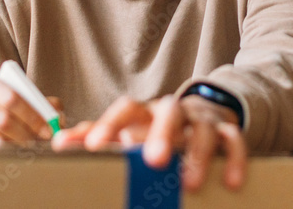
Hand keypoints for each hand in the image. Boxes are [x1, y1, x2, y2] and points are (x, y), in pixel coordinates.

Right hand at [0, 72, 62, 150]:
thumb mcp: (13, 98)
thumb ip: (39, 104)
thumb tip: (58, 118)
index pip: (13, 98)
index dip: (33, 116)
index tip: (49, 130)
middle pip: (3, 119)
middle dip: (27, 133)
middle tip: (41, 144)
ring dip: (15, 147)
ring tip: (28, 150)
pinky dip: (0, 156)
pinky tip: (9, 156)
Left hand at [52, 94, 246, 191]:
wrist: (202, 114)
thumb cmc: (154, 129)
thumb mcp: (126, 131)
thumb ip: (95, 136)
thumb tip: (57, 142)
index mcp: (145, 112)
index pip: (127, 109)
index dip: (110, 124)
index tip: (94, 145)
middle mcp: (174, 111)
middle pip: (169, 113)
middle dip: (161, 136)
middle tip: (153, 161)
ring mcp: (202, 120)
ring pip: (203, 129)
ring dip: (198, 155)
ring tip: (190, 183)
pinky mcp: (226, 131)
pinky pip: (234, 140)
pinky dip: (234, 159)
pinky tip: (231, 182)